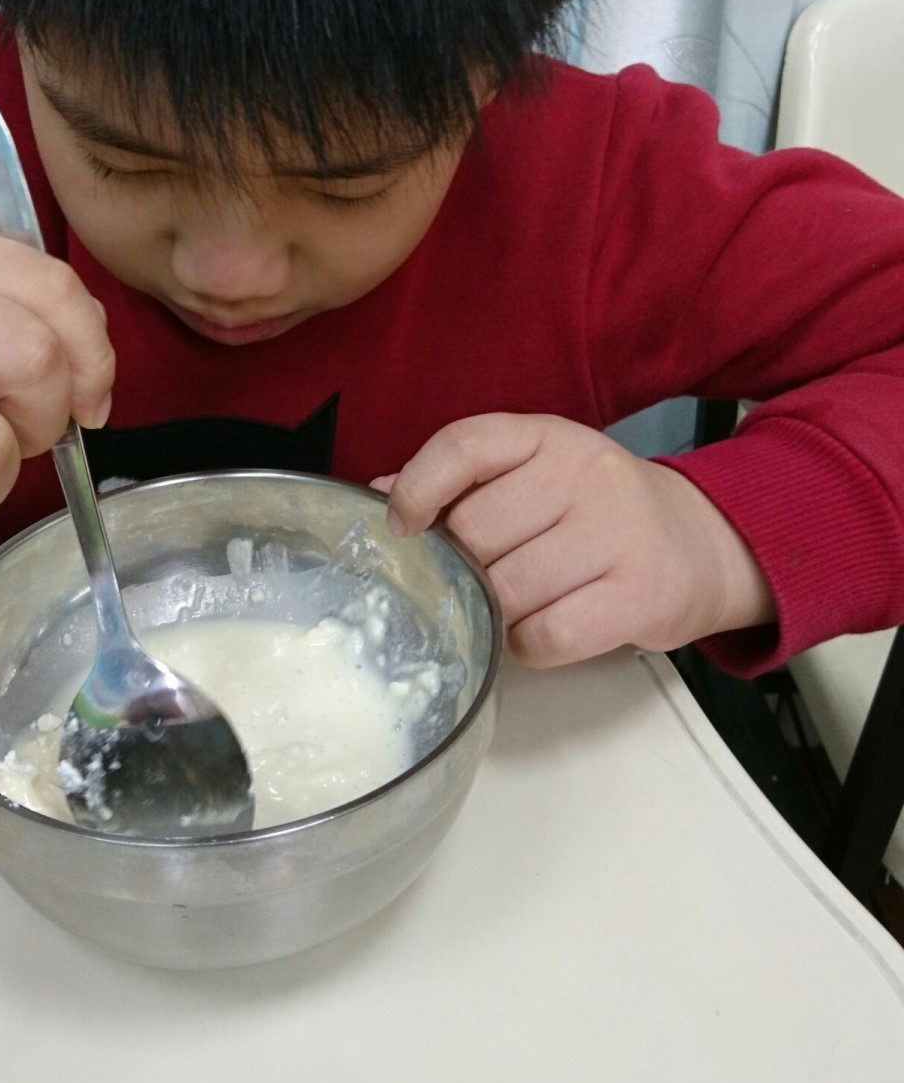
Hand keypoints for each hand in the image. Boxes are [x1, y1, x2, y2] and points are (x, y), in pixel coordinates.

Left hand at [373, 413, 773, 665]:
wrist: (702, 545)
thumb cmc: (597, 514)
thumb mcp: (536, 475)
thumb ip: (462, 483)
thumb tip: (381, 495)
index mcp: (548, 436)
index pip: (465, 446)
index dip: (418, 487)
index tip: (401, 525)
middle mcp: (586, 474)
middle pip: (476, 533)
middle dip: (465, 568)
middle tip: (482, 577)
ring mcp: (617, 534)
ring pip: (508, 591)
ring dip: (496, 612)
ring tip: (517, 605)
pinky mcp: (639, 595)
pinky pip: (547, 636)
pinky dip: (530, 645)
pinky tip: (544, 629)